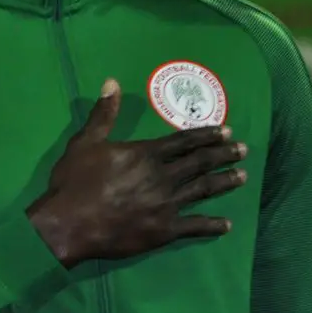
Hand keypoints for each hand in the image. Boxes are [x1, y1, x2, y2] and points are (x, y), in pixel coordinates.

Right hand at [28, 78, 247, 267]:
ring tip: (243, 176)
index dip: (205, 135)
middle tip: (243, 149)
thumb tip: (112, 82)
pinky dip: (212, 225)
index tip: (225, 130)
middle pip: (199, 162)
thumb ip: (104, 113)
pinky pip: (194, 226)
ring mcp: (166, 205)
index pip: (183, 141)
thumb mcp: (86, 141)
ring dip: (224, 182)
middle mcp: (162, 176)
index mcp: (146, 154)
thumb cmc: (75, 181)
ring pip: (203, 190)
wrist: (69, 223)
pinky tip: (226, 224)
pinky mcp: (164, 231)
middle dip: (223, 154)